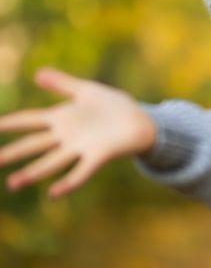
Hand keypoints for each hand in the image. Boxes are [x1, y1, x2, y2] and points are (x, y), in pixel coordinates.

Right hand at [0, 67, 156, 199]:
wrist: (141, 119)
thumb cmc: (113, 105)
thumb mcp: (86, 90)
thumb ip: (62, 83)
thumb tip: (37, 73)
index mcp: (62, 118)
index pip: (29, 120)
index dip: (9, 123)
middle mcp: (67, 135)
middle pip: (34, 144)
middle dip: (13, 152)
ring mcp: (81, 147)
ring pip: (52, 162)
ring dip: (33, 172)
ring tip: (14, 183)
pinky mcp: (99, 155)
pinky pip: (81, 171)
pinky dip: (69, 182)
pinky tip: (54, 193)